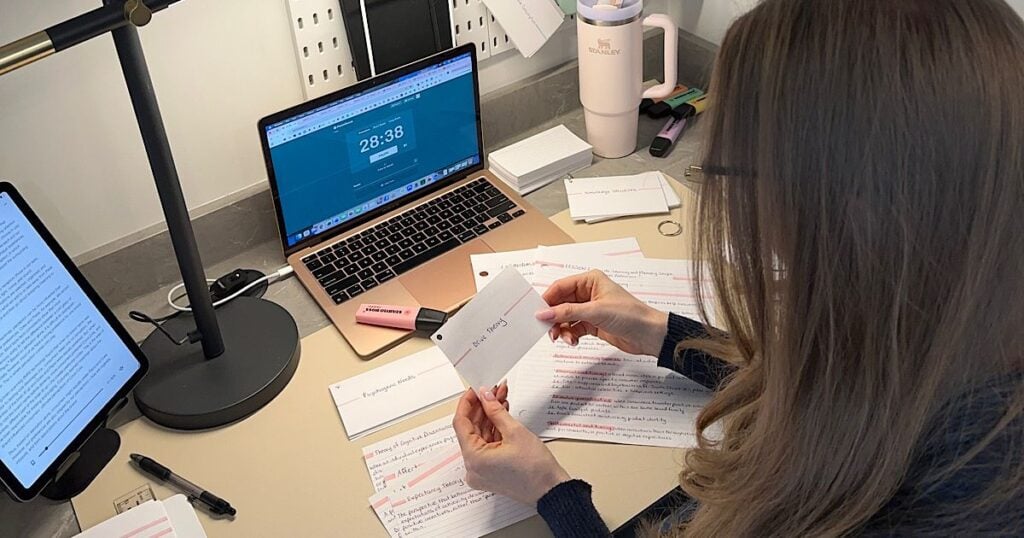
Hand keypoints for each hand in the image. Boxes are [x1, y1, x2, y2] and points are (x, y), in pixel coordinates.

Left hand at [453, 386, 570, 505]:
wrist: (551, 490)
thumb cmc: (536, 469)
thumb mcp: (515, 431)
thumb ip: (495, 410)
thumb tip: (485, 396)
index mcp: (474, 459)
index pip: (461, 424)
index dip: (468, 403)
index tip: (475, 390)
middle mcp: (473, 468)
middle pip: (471, 430)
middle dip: (482, 408)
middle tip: (492, 391)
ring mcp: (481, 471)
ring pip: (480, 436)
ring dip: (490, 417)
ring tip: (500, 398)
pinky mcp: (490, 471)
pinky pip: (487, 445)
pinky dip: (494, 430)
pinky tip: (502, 414)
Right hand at [536, 270, 668, 355]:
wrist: (649, 335)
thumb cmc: (630, 315)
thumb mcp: (595, 312)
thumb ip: (567, 313)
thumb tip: (543, 313)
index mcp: (590, 280)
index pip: (560, 287)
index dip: (547, 300)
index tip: (537, 313)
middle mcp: (588, 292)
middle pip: (560, 303)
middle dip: (554, 318)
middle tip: (548, 331)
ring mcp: (590, 309)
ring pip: (565, 318)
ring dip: (562, 330)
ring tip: (565, 339)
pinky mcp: (593, 323)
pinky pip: (573, 328)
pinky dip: (570, 335)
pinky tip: (574, 342)